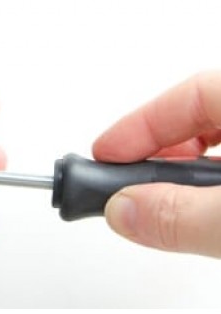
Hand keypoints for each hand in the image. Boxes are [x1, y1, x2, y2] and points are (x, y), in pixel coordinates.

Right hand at [93, 71, 220, 256]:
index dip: (139, 124)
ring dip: (183, 181)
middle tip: (123, 184)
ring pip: (218, 153)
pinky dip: (208, 198)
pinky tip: (201, 219)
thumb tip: (125, 209)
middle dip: (157, 155)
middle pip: (202, 122)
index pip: (192, 94)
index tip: (104, 155)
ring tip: (160, 208)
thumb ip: (183, 215)